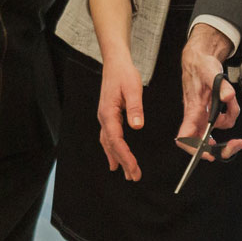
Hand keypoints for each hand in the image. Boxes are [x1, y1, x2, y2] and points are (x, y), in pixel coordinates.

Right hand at [98, 57, 144, 179]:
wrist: (115, 63)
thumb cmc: (123, 74)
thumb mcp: (133, 89)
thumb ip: (135, 108)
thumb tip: (137, 125)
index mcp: (108, 114)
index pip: (116, 141)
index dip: (125, 157)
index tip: (134, 168)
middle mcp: (104, 118)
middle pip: (111, 146)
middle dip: (122, 162)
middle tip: (133, 177)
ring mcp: (105, 117)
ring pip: (108, 143)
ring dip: (116, 158)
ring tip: (123, 172)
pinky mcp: (108, 115)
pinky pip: (108, 137)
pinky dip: (112, 149)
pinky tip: (115, 156)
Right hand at [175, 24, 241, 160]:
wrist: (200, 60)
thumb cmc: (201, 66)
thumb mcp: (211, 72)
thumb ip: (220, 85)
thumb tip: (228, 96)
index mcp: (192, 110)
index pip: (185, 136)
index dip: (193, 149)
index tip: (208, 153)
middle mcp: (196, 117)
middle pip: (203, 143)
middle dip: (220, 148)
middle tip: (235, 144)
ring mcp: (204, 116)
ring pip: (218, 130)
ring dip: (229, 117)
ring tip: (230, 99)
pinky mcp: (211, 113)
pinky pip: (224, 121)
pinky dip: (230, 113)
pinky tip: (229, 101)